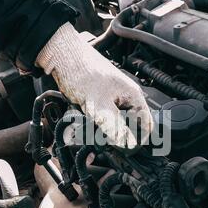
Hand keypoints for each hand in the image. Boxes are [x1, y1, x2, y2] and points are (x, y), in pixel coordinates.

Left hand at [37, 22, 152, 148]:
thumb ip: (114, 126)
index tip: (124, 150)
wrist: (61, 56)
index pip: (146, 126)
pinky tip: (85, 122)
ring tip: (90, 131)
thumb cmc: (81, 72)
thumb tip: (128, 145)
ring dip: (104, 131)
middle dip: (117, 137)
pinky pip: (102, 118)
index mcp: (133, 96)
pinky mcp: (100, 99)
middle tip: (103, 142)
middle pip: (130, 127)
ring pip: (115, 124)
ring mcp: (113, 98)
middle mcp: (126, 97)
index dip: (137, 141)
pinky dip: (94, 124)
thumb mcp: (99, 105)